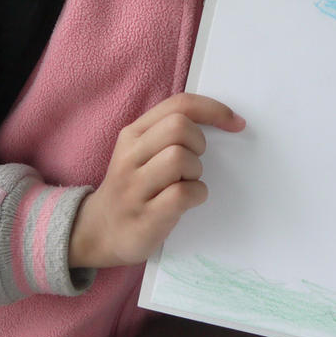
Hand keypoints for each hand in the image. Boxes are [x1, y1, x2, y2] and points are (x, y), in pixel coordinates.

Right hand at [69, 93, 244, 268]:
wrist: (99, 231)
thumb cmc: (133, 187)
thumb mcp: (141, 152)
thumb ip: (168, 133)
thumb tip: (221, 118)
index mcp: (133, 134)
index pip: (178, 105)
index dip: (213, 110)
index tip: (236, 123)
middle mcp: (130, 156)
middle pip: (179, 127)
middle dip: (199, 143)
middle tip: (194, 163)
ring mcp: (134, 187)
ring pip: (179, 158)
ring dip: (195, 171)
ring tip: (186, 182)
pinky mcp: (144, 217)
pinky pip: (181, 194)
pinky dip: (196, 194)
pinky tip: (189, 200)